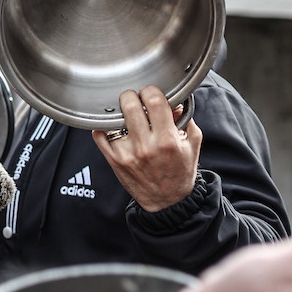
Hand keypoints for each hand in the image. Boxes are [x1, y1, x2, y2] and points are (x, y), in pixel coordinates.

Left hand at [93, 86, 201, 211]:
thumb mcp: (191, 143)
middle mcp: (146, 146)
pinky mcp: (114, 161)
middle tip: (133, 98)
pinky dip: (103, 126)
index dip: (151, 91)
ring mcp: (127, 154)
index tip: (150, 92)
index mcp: (167, 140)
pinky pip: (99, 136)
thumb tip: (175, 101)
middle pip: (130, 106)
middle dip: (131, 96)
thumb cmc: (180, 170)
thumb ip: (185, 119)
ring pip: (113, 120)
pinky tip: (113, 125)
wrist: (167, 201)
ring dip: (118, 111)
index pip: (154, 101)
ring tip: (125, 112)